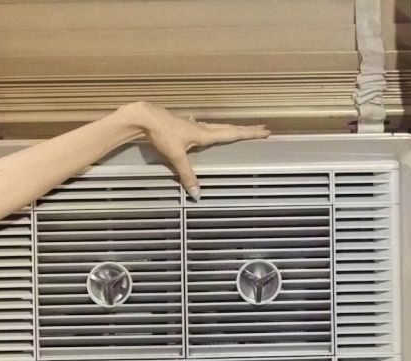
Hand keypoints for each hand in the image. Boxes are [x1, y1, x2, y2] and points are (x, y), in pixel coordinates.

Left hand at [125, 101, 269, 197]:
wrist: (145, 117)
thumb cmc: (162, 133)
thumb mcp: (176, 156)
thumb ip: (187, 175)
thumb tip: (197, 193)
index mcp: (204, 134)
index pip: (232, 134)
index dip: (249, 133)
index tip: (265, 131)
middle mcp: (202, 128)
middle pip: (229, 128)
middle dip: (246, 130)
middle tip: (262, 129)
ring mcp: (193, 126)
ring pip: (219, 128)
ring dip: (232, 129)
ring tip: (242, 131)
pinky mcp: (185, 127)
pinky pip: (206, 129)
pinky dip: (216, 130)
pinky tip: (210, 132)